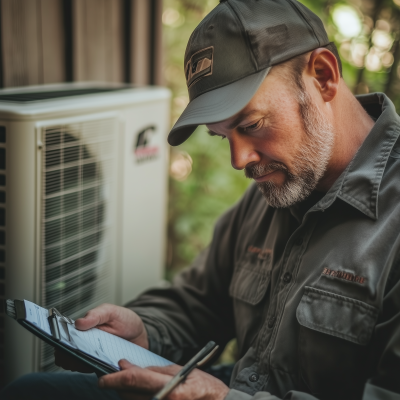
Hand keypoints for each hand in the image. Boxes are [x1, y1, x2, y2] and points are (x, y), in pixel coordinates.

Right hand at [55, 303, 147, 372]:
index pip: (64, 340)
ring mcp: (94, 357)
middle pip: (68, 356)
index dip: (61, 344)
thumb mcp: (110, 311)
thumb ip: (96, 315)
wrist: (140, 332)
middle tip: (79, 352)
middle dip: (69, 356)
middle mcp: (85, 345)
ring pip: (80, 366)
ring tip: (93, 356)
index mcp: (83, 331)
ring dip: (82, 364)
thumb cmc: (124, 319)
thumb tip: (78, 323)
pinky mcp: (104, 366)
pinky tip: (103, 363)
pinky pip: (96, 372)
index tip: (62, 345)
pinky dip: (96, 369)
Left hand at [99, 360, 229, 399]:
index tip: (103, 378)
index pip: (132, 381)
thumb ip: (150, 370)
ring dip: (126, 395)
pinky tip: (140, 394)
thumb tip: (125, 365)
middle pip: (128, 395)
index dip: (113, 379)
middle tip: (115, 378)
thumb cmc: (202, 387)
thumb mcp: (178, 370)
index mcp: (168, 389)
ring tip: (130, 386)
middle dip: (118, 386)